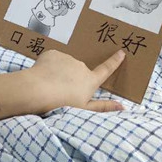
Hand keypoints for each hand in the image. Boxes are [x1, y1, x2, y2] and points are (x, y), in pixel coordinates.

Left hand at [0, 49, 124, 126]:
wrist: (38, 89)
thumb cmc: (62, 103)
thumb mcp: (84, 109)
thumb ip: (103, 107)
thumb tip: (122, 107)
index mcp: (90, 80)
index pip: (105, 69)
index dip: (114, 61)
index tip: (122, 52)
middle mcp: (81, 66)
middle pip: (79, 71)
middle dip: (73, 78)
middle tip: (61, 91)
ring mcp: (67, 58)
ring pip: (65, 65)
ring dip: (60, 72)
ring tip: (50, 85)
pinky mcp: (53, 53)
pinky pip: (53, 59)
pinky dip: (49, 66)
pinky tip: (43, 76)